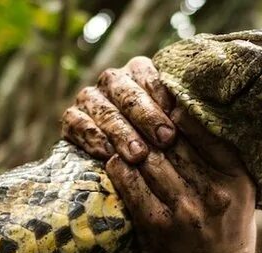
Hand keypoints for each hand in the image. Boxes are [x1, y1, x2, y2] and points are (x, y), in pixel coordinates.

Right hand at [61, 57, 175, 163]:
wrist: (135, 170)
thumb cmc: (167, 146)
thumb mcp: (181, 130)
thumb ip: (185, 118)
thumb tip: (189, 113)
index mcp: (141, 72)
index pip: (149, 76)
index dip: (163, 98)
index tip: (177, 120)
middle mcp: (114, 81)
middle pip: (126, 92)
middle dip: (147, 117)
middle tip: (165, 140)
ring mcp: (91, 98)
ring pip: (103, 109)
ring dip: (122, 132)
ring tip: (139, 155)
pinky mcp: (72, 118)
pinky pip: (76, 122)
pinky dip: (91, 137)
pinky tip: (107, 153)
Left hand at [107, 108, 256, 252]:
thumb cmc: (227, 227)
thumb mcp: (242, 190)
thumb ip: (225, 154)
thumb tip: (197, 108)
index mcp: (235, 177)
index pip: (202, 128)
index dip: (177, 108)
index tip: (162, 95)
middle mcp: (213, 192)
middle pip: (171, 141)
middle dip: (149, 123)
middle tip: (131, 106)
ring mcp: (184, 210)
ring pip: (148, 159)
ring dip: (129, 142)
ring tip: (118, 130)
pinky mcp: (158, 227)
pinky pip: (131, 186)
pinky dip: (119, 170)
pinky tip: (114, 160)